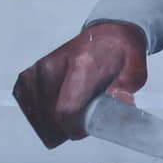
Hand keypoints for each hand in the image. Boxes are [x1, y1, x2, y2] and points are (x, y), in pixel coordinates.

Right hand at [12, 22, 148, 147]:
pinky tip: (56, 107)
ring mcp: (40, 69)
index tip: (84, 130)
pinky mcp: (31, 72)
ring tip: (73, 111)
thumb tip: (122, 105)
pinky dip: (40, 110)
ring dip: (52, 120)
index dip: (75, 127)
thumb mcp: (135, 70)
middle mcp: (55, 66)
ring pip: (37, 111)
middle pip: (50, 114)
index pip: (67, 108)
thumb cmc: (122, 53)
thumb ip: (126, 89)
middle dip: (66, 125)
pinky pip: (28, 102)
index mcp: (82, 65)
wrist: (108, 32)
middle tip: (84, 119)